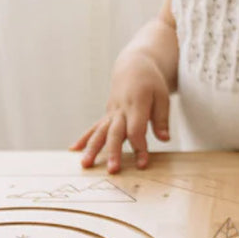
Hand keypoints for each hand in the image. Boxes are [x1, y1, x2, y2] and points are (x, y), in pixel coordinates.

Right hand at [70, 51, 170, 173]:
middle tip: (112, 170)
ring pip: (100, 132)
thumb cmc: (151, 83)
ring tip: (86, 164)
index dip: (139, 147)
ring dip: (92, 149)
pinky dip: (83, 139)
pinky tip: (74, 150)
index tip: (142, 164)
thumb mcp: (162, 97)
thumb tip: (164, 139)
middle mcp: (121, 109)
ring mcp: (111, 113)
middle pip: (115, 133)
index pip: (136, 129)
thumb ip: (162, 119)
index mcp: (137, 104)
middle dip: (113, 152)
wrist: (133, 66)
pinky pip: (94, 128)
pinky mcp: (107, 116)